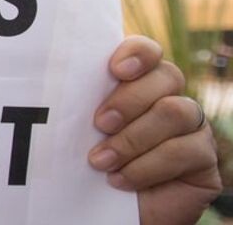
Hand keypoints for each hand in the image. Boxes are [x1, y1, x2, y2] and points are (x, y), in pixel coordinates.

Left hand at [89, 35, 220, 224]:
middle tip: (99, 124)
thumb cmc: (87, 166)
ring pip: (175, 111)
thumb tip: (57, 79)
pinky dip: (147, 166)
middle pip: (166, 76)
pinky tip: (121, 180)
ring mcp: (191, 127)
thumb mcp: (79, 131)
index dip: (138, 52)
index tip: (115, 69)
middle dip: (129, 99)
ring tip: (101, 161)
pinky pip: (185, 150)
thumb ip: (82, 103)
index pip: (148, 51)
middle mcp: (169, 98)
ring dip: (133, 138)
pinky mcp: (203, 157)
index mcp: (138, 83)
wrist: (104, 213)